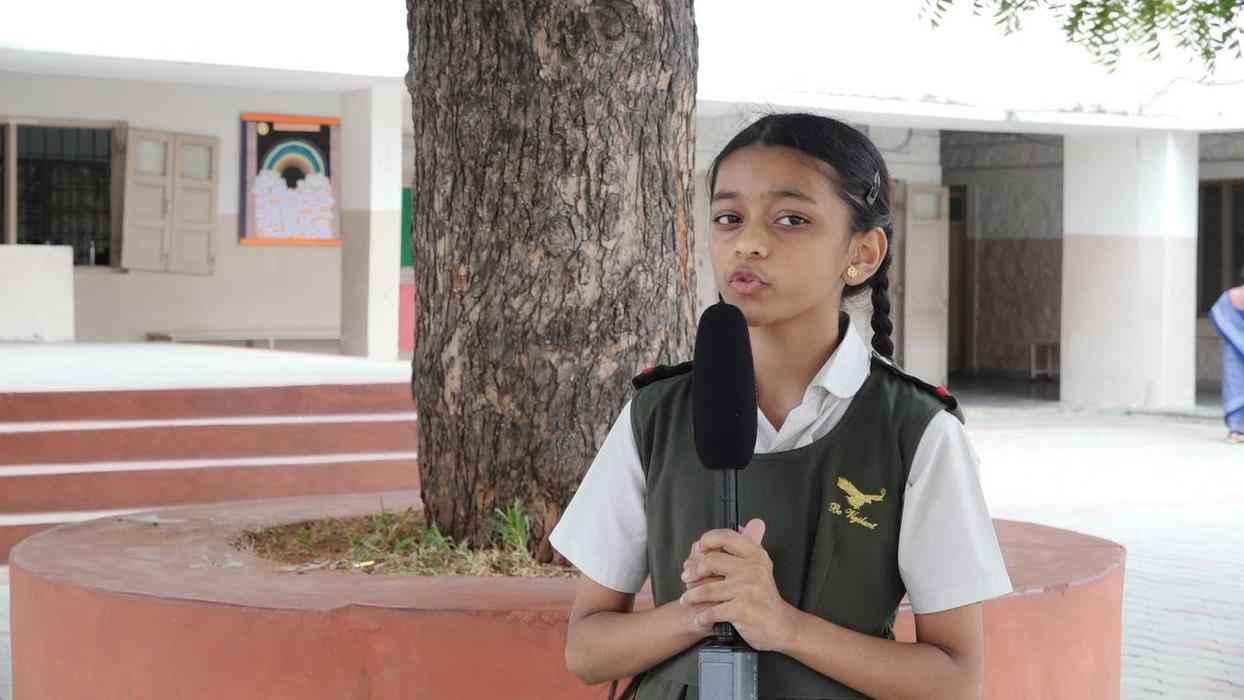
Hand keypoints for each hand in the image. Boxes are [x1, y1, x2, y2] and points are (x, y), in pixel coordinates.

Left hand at [678, 519, 802, 651]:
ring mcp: (747, 589)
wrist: (780, 625)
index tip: (698, 548)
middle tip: (686, 577)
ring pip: (707, 589)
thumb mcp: (760, 567)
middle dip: (694, 571)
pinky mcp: (742, 610)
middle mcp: (752, 569)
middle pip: (711, 561)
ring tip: (686, 599)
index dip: (708, 540)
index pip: (726, 537)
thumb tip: (740, 525)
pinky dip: (702, 616)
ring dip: (691, 595)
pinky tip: (699, 618)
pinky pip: (712, 611)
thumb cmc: (764, 596)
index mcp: (755, 555)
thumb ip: (746, 548)